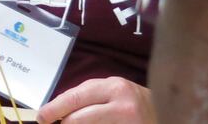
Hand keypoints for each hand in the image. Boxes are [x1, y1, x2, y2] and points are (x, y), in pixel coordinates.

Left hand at [38, 77, 154, 123]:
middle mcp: (123, 106)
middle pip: (78, 119)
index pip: (76, 98)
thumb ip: (87, 97)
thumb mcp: (111, 91)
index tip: (41, 117)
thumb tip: (55, 111)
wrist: (165, 112)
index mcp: (114, 88)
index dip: (54, 109)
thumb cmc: (131, 102)